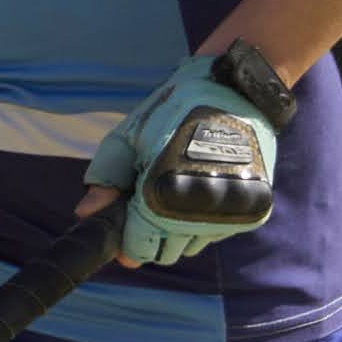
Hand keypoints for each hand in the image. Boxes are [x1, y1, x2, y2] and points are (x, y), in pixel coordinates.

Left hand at [76, 52, 285, 266]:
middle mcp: (199, 212)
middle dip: (153, 233)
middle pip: (166, 253)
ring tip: (180, 186)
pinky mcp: (253, 210)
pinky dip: (206, 219)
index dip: (126, 239)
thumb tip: (87, 215)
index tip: (127, 221)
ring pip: (192, 246)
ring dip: (181, 229)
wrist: (237, 89)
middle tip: (153, 197)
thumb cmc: (174, 108)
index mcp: (163, 195)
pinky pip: (217, 233)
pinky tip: (204, 186)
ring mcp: (229, 213)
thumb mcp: (130, 136)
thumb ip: (106, 178)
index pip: (138, 249)